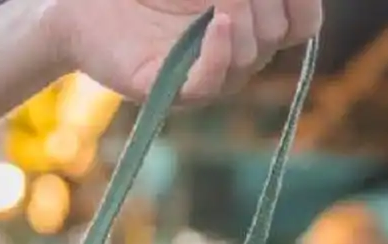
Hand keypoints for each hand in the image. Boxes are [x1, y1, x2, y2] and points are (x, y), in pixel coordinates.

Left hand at [47, 0, 320, 101]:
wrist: (85, 3)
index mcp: (247, 25)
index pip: (303, 24)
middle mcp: (230, 56)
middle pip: (275, 33)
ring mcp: (200, 76)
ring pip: (248, 56)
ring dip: (240, 13)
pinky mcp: (167, 90)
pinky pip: (210, 84)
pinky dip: (220, 53)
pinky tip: (218, 22)